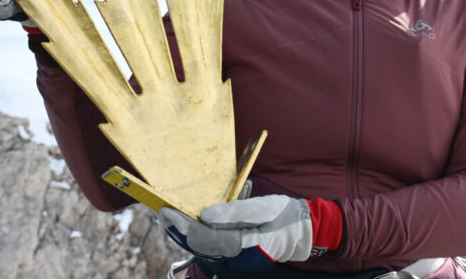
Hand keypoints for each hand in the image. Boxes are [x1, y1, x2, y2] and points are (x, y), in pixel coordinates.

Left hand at [158, 195, 342, 267]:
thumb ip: (233, 212)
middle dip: (180, 230)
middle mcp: (237, 257)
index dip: (183, 226)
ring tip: (173, 217)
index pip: (204, 238)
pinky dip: (201, 234)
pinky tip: (194, 222)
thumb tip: (204, 215)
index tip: (166, 212)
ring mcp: (238, 259)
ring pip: (205, 247)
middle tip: (162, 213)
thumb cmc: (285, 215)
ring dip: (188, 232)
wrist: (303, 230)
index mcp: (243, 245)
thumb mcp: (262, 207)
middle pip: (200, 246)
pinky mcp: (238, 253)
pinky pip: (215, 246)